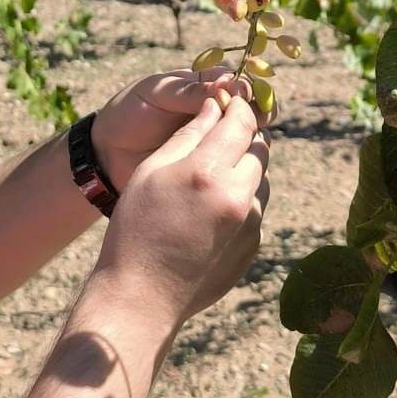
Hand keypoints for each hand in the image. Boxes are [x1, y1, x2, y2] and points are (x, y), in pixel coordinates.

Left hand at [91, 67, 264, 193]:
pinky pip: (236, 160)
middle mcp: (216, 110)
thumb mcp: (156, 94)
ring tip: (248, 139)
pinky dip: (243, 160)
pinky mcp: (211, 164)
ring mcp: (215, 138)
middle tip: (257, 118)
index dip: (246, 86)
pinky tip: (241, 161)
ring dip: (254, 135)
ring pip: (250, 134)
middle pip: (252, 107)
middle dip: (258, 110)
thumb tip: (227, 84)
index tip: (243, 94)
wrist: (108, 153)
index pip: (238, 80)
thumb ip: (188, 91)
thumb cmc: (129, 113)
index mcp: (203, 85)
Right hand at [94, 94, 269, 322]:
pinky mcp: (252, 246)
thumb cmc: (136, 228)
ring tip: (211, 177)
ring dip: (245, 169)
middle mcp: (238, 197)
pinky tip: (210, 210)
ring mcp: (250, 225)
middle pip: (260, 149)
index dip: (238, 107)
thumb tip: (215, 107)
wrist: (142, 296)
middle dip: (245, 136)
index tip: (229, 102)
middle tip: (224, 133)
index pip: (242, 123)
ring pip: (260, 179)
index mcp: (209, 172)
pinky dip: (241, 199)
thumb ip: (187, 135)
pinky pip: (255, 209)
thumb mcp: (151, 171)